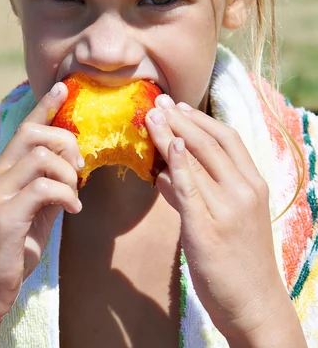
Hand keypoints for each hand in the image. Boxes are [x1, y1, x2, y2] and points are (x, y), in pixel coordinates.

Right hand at [0, 82, 82, 323]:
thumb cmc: (15, 246)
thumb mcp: (37, 209)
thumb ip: (50, 184)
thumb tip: (73, 166)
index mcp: (3, 170)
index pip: (24, 128)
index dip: (44, 106)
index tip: (62, 87)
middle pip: (33, 133)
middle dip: (65, 142)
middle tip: (79, 167)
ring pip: (41, 157)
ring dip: (68, 174)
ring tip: (74, 196)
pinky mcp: (4, 215)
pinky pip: (43, 188)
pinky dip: (66, 194)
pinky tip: (73, 210)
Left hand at [145, 97, 291, 342]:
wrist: (254, 304)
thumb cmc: (239, 259)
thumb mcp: (226, 218)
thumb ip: (194, 192)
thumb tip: (163, 172)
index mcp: (253, 184)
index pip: (227, 138)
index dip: (200, 118)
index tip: (178, 106)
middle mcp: (244, 190)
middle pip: (210, 142)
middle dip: (181, 118)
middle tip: (158, 102)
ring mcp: (228, 208)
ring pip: (198, 159)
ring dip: (172, 133)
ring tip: (152, 116)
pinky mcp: (207, 228)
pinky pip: (190, 188)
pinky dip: (178, 164)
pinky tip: (167, 147)